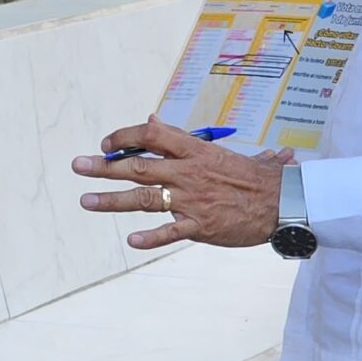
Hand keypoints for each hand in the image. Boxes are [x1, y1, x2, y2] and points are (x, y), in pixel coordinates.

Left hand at [72, 116, 292, 250]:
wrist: (283, 202)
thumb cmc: (251, 176)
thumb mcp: (215, 150)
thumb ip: (180, 138)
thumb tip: (153, 119)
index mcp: (194, 151)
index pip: (151, 135)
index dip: (125, 136)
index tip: (107, 143)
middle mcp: (189, 173)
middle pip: (139, 166)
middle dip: (104, 166)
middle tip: (78, 166)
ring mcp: (193, 200)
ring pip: (145, 198)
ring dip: (112, 200)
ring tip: (86, 201)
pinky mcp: (202, 226)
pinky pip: (171, 232)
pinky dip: (151, 237)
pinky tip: (131, 241)